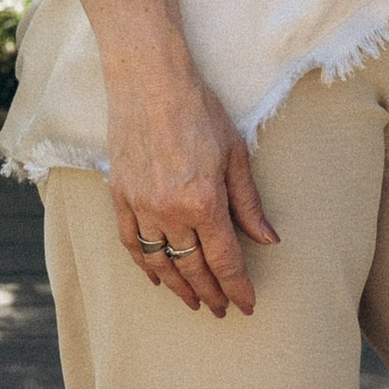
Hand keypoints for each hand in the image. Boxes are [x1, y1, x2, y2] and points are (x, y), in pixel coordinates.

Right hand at [104, 53, 278, 316]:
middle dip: (210, 293)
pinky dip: (144, 265)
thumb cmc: (199, 110)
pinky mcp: (119, 195)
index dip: (237, 287)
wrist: (149, 80)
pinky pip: (130, 242)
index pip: (224, 260)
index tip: (246, 305)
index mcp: (204, 202)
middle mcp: (170, 211)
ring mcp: (140, 205)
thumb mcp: (236, 154)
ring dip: (178, 287)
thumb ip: (249, 203)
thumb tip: (268, 240)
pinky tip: (157, 277)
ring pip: (160, 262)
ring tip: (193, 302)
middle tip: (221, 309)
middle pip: (192, 268)